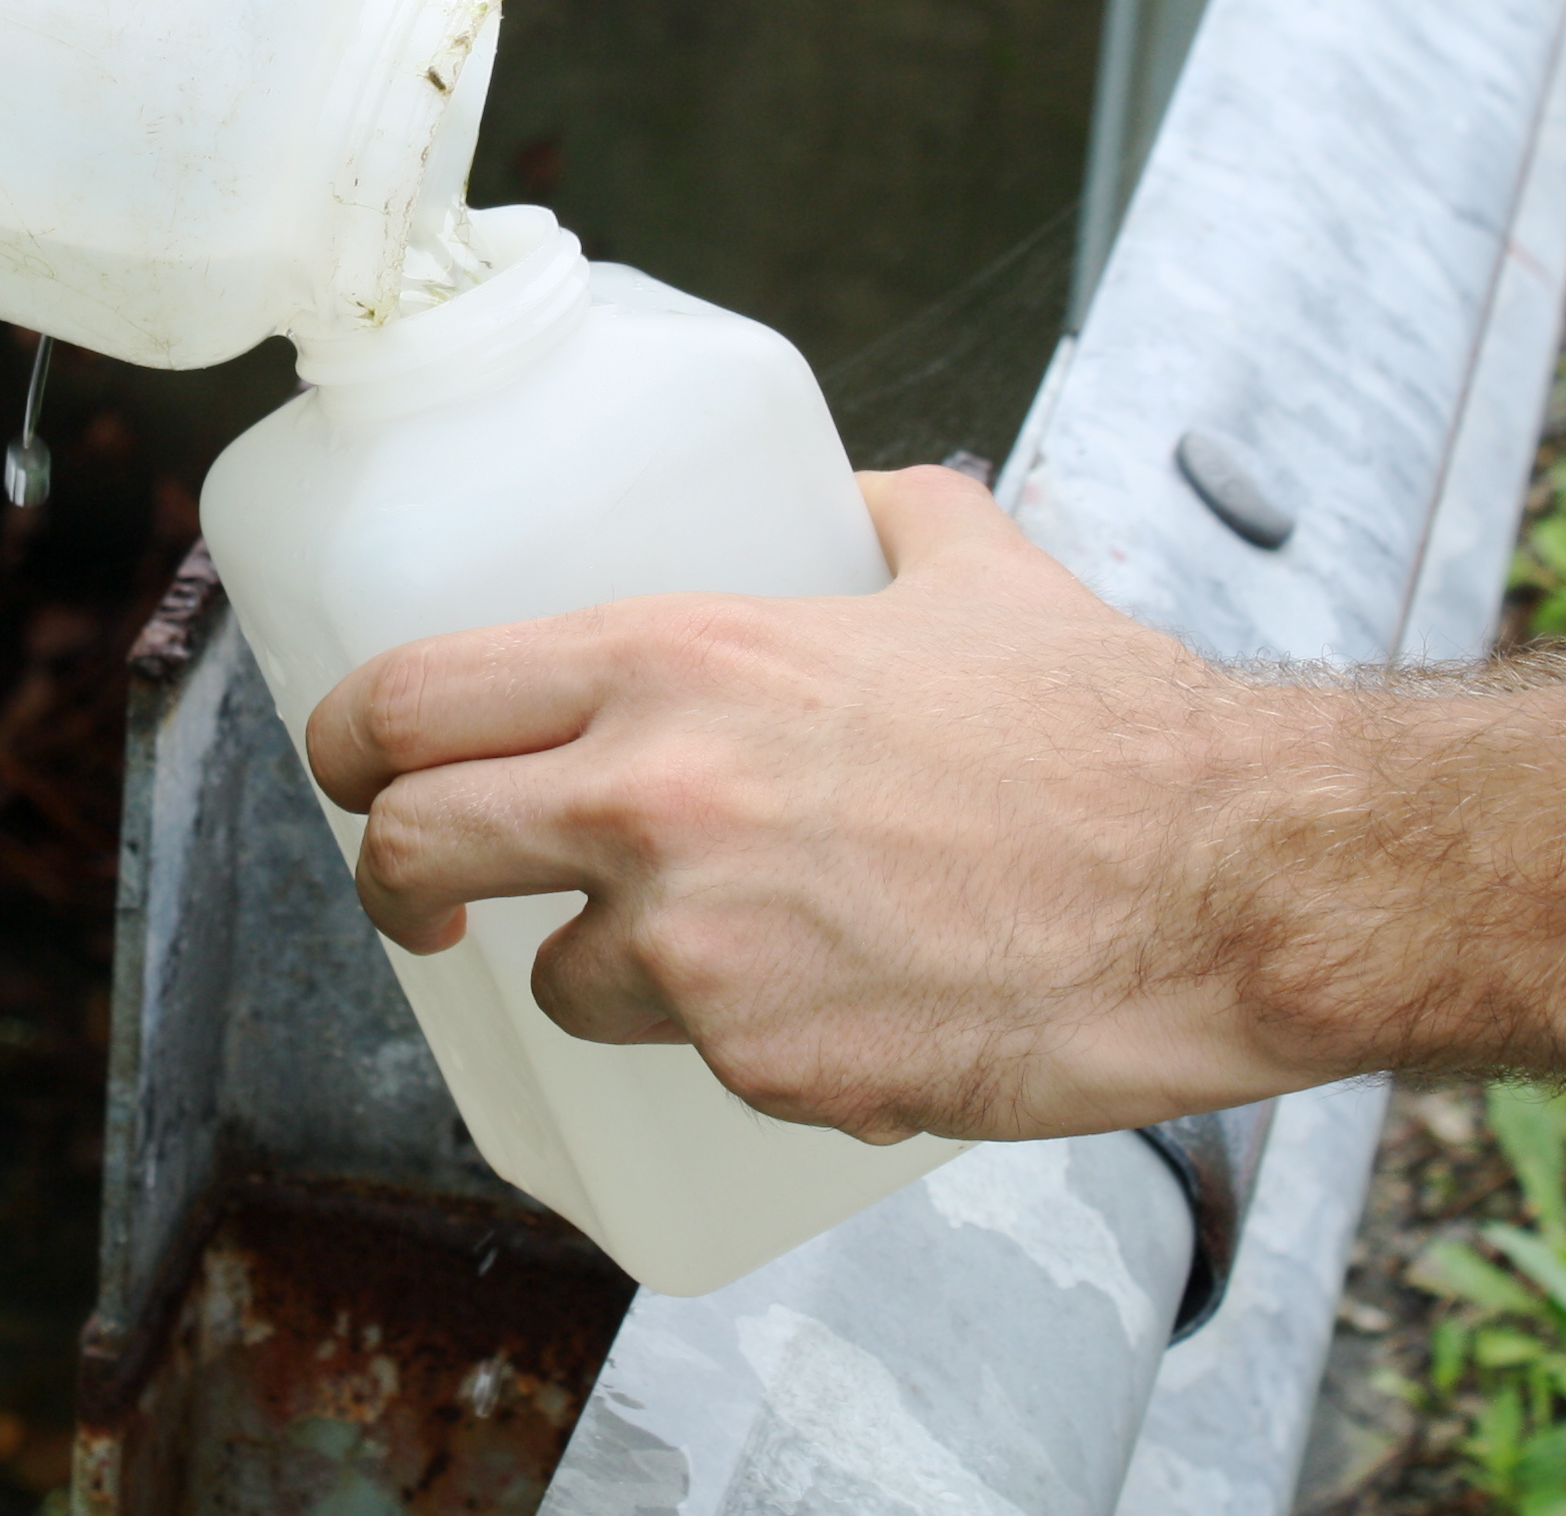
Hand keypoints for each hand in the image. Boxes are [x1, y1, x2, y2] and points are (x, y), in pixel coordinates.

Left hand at [300, 464, 1335, 1140]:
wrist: (1223, 878)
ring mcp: (702, 950)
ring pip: (550, 983)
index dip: (342, 744)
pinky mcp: (767, 1067)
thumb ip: (887, 517)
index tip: (355, 769)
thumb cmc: (1109, 726)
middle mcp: (654, 801)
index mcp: (670, 663)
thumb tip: (862, 496)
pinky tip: (838, 998)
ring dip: (595, 975)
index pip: (406, 699)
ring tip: (704, 948)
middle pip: (408, 846)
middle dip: (390, 879)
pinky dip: (743, 1042)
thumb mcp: (969, 567)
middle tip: (423, 894)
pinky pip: (699, 1061)